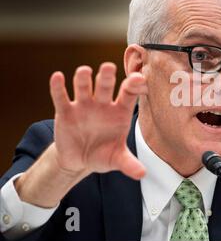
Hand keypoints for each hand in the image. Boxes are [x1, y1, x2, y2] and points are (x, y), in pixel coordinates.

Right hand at [49, 62, 146, 179]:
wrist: (79, 160)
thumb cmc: (102, 154)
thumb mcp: (116, 159)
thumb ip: (128, 163)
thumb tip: (141, 173)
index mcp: (120, 112)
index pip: (129, 95)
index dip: (134, 86)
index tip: (139, 78)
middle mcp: (103, 104)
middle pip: (106, 86)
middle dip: (107, 77)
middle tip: (109, 67)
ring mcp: (84, 105)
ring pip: (84, 87)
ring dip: (83, 79)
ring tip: (84, 71)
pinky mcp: (65, 111)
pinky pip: (61, 97)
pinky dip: (59, 87)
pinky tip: (58, 77)